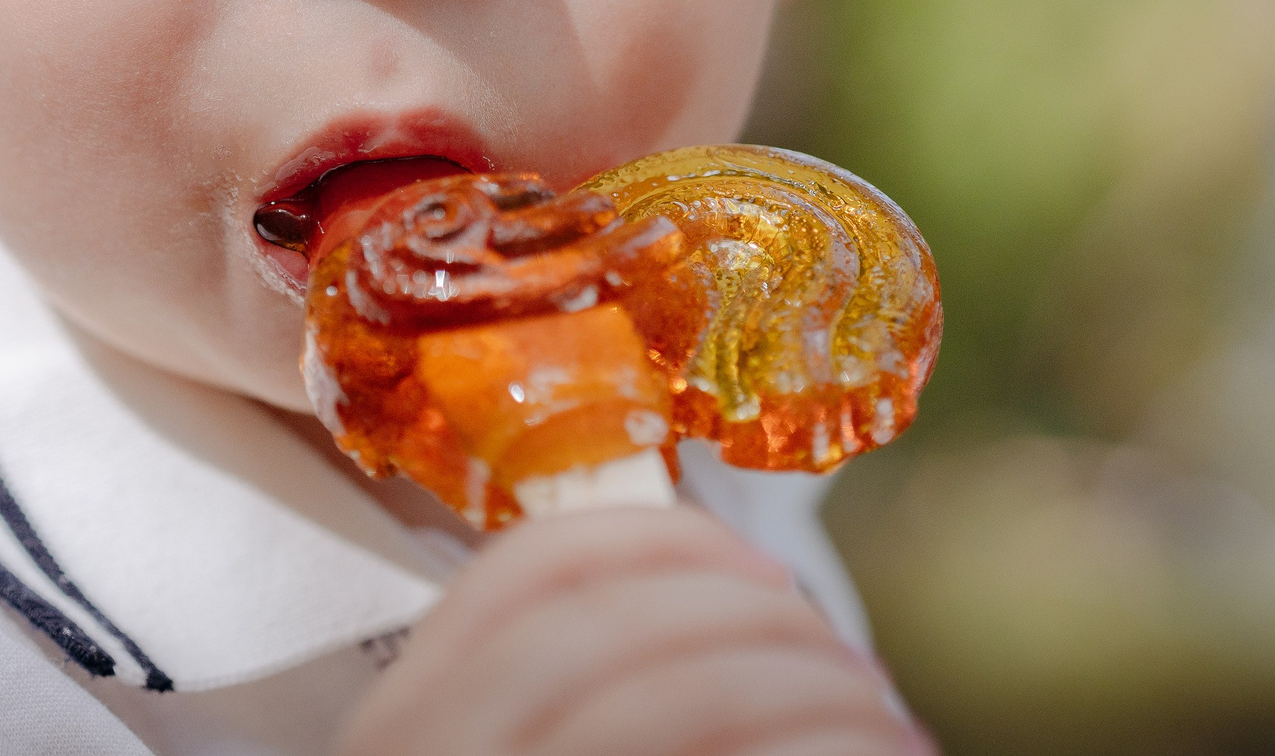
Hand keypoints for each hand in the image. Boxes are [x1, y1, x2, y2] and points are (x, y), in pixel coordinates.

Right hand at [336, 504, 932, 755]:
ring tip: (874, 728)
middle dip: (754, 624)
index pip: (520, 576)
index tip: (752, 566)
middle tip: (836, 663)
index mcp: (400, 728)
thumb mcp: (497, 748)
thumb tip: (699, 595)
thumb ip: (550, 685)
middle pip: (615, 631)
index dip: (652, 540)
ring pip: (683, 704)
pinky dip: (826, 749)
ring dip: (810, 696)